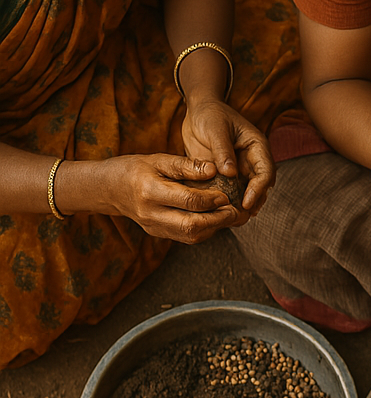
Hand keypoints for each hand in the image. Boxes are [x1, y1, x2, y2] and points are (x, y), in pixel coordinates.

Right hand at [100, 153, 251, 241]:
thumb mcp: (158, 159)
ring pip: (190, 236)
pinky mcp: (157, 233)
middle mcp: (151, 214)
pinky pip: (185, 238)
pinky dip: (204, 230)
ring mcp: (154, 227)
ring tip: (230, 216)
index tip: (226, 195)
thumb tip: (215, 169)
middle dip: (218, 220)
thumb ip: (186, 165)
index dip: (211, 200)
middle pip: (191, 226)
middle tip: (235, 211)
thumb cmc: (135, 168)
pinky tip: (215, 220)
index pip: (188, 201)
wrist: (108, 189)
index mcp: (150, 191)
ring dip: (214, 228)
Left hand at [182, 97, 274, 216]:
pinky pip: (230, 191)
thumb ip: (223, 151)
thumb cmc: (210, 114)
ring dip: (240, 206)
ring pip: (246, 192)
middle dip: (252, 203)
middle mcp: (251, 160)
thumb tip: (230, 173)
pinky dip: (226, 202)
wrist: (197, 110)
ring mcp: (240, 168)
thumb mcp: (216, 129)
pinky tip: (218, 212)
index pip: (266, 171)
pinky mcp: (226, 174)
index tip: (246, 202)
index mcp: (257, 146)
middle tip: (240, 217)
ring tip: (231, 220)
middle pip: (260, 187)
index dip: (258, 189)